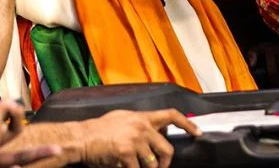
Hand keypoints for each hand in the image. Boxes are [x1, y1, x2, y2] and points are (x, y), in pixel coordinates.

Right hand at [77, 109, 199, 167]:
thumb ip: (141, 122)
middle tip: (160, 167)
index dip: (188, 124)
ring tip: (134, 165)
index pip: (172, 116)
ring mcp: (135, 140)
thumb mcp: (124, 118)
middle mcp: (142, 127)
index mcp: (143, 117)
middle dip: (165, 162)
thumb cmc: (99, 129)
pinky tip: (124, 166)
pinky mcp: (126, 153)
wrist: (81, 138)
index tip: (197, 133)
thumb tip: (156, 128)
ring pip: (152, 163)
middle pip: (167, 149)